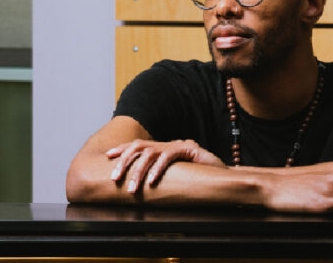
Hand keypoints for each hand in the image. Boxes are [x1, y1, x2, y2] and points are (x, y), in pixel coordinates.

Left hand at [106, 139, 224, 192]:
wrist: (225, 174)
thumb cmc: (199, 178)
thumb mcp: (176, 177)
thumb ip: (162, 177)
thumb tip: (140, 188)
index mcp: (164, 149)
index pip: (139, 145)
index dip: (123, 149)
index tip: (108, 157)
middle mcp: (169, 144)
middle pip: (139, 147)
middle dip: (124, 162)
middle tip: (114, 179)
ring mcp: (179, 145)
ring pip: (150, 152)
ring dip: (138, 171)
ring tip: (132, 188)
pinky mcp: (189, 149)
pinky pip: (168, 157)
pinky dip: (157, 169)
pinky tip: (151, 182)